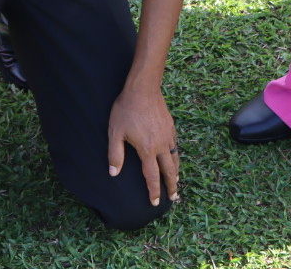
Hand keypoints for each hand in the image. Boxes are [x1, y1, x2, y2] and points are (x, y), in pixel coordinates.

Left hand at [107, 84, 179, 207]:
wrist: (143, 88)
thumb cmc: (126, 109)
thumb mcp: (115, 132)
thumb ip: (115, 155)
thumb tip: (114, 173)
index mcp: (147, 150)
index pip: (152, 176)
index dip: (154, 191)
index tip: (156, 202)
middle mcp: (161, 145)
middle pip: (169, 171)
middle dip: (171, 186)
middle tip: (173, 198)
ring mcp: (168, 135)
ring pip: (175, 158)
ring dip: (176, 172)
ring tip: (176, 181)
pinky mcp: (171, 126)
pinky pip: (175, 146)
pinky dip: (175, 156)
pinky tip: (173, 157)